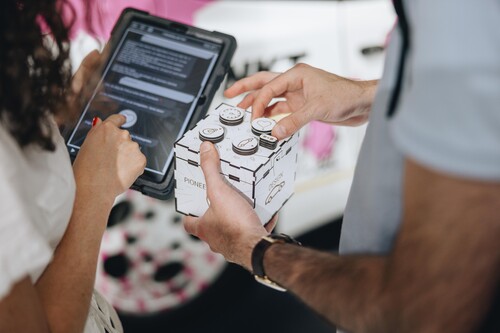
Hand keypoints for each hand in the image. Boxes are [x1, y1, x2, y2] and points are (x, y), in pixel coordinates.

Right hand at [72, 114, 146, 201]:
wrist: (93, 187)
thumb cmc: (86, 170)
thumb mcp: (87, 145)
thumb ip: (97, 134)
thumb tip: (100, 122)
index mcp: (106, 129)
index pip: (117, 119)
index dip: (120, 120)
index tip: (123, 120)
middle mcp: (121, 134)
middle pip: (125, 138)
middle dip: (121, 147)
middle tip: (111, 161)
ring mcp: (132, 147)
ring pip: (132, 151)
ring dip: (127, 158)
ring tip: (114, 169)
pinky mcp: (140, 159)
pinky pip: (139, 162)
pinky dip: (134, 168)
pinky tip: (122, 174)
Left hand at [183, 142, 277, 270]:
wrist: (258, 247)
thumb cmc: (236, 226)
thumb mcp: (219, 191)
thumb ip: (211, 170)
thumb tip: (204, 151)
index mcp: (204, 228)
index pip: (189, 222)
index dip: (189, 212)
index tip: (193, 203)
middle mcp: (216, 239)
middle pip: (211, 224)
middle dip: (217, 211)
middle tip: (223, 197)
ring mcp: (232, 244)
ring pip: (231, 229)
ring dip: (236, 217)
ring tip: (243, 202)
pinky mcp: (248, 245)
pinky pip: (250, 232)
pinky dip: (255, 223)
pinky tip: (263, 213)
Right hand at [224, 63, 376, 139]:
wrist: (362, 104)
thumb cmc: (346, 96)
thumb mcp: (317, 109)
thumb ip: (293, 122)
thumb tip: (274, 133)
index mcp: (296, 75)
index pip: (269, 87)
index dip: (258, 102)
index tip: (252, 117)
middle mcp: (295, 82)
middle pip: (264, 84)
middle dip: (246, 89)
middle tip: (229, 94)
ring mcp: (298, 94)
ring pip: (272, 98)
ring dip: (258, 106)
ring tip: (241, 112)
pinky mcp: (303, 106)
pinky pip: (282, 111)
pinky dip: (272, 117)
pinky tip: (264, 123)